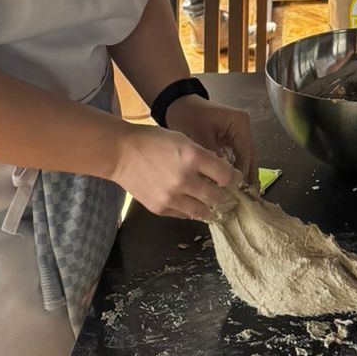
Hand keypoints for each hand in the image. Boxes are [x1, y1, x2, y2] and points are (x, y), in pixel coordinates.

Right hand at [113, 120, 245, 220]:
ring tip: (215, 207)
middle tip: (228, 196)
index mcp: (193, 156)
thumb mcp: (184, 140)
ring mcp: (172, 197)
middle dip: (225, 196)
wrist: (122, 153)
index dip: (232, 178)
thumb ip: (202, 157)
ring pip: (202, 211)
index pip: (225, 175)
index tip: (234, 180)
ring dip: (211, 209)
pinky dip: (191, 210)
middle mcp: (185, 179)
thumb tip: (219, 173)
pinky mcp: (160, 209)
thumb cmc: (154, 141)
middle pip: (217, 196)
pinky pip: (184, 215)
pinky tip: (193, 205)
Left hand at [161, 95, 257, 188]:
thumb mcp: (199, 136)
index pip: (246, 154)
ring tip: (240, 197)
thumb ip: (211, 156)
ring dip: (241, 176)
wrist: (178, 104)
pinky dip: (232, 171)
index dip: (242, 174)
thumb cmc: (188, 115)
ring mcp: (238, 134)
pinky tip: (229, 186)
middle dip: (247, 179)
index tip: (239, 192)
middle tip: (247, 200)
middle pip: (249, 158)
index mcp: (240, 124)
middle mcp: (242, 129)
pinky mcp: (230, 140)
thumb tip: (218, 180)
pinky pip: (235, 158)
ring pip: (244, 159)